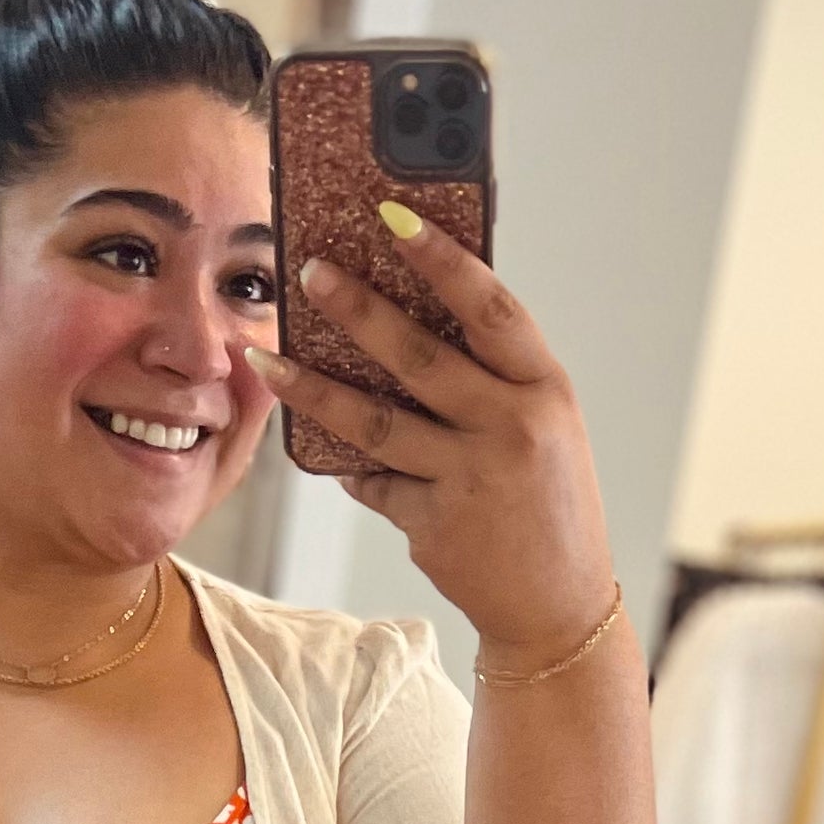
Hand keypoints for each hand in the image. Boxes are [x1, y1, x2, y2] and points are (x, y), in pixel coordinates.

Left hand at [245, 218, 616, 669]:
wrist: (557, 607)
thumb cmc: (549, 503)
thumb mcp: (545, 427)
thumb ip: (494, 379)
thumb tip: (411, 320)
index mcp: (546, 391)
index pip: (491, 308)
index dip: (442, 259)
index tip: (394, 216)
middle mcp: (510, 430)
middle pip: (420, 357)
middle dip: (358, 310)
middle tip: (310, 272)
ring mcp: (469, 481)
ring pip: (375, 424)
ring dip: (312, 389)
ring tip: (266, 359)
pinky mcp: (433, 526)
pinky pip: (373, 483)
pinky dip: (348, 466)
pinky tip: (321, 450)